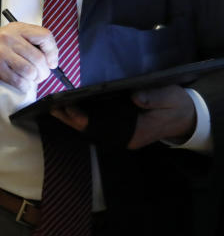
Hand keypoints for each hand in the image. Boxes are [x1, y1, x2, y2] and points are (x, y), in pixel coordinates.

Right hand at [0, 22, 57, 92]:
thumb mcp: (14, 36)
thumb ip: (32, 42)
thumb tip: (51, 59)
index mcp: (17, 28)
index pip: (44, 36)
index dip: (53, 51)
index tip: (51, 61)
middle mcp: (9, 38)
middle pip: (39, 58)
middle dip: (44, 71)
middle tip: (41, 75)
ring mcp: (1, 52)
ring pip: (30, 71)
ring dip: (34, 79)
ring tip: (30, 78)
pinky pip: (19, 81)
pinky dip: (24, 85)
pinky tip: (22, 83)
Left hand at [50, 85, 196, 149]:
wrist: (186, 116)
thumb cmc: (176, 105)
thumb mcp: (169, 97)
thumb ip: (153, 97)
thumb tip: (135, 97)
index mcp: (133, 133)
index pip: (100, 127)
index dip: (82, 118)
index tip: (66, 106)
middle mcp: (123, 138)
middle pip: (90, 130)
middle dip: (69, 119)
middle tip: (50, 105)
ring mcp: (120, 136)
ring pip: (90, 130)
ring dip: (72, 119)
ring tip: (54, 106)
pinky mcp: (119, 129)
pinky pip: (96, 126)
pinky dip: (82, 117)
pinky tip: (70, 108)